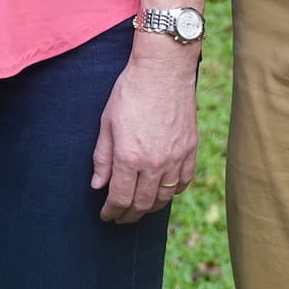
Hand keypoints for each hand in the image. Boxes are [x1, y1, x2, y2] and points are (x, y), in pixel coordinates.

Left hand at [91, 36, 200, 223]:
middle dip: (128, 215)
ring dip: (150, 208)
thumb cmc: (130, 91)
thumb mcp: (107, 123)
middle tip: (120, 218)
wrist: (163, 70)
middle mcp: (154, 163)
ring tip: (139, 209)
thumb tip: (98, 186)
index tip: (106, 216)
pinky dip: (173, 192)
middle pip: (142, 204)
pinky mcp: (190, 150)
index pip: (119, 198)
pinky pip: (184, 182)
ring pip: (164, 197)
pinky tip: (163, 191)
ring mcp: (176, 158)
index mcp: (129, 157)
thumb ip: (102, 158)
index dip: (111, 212)